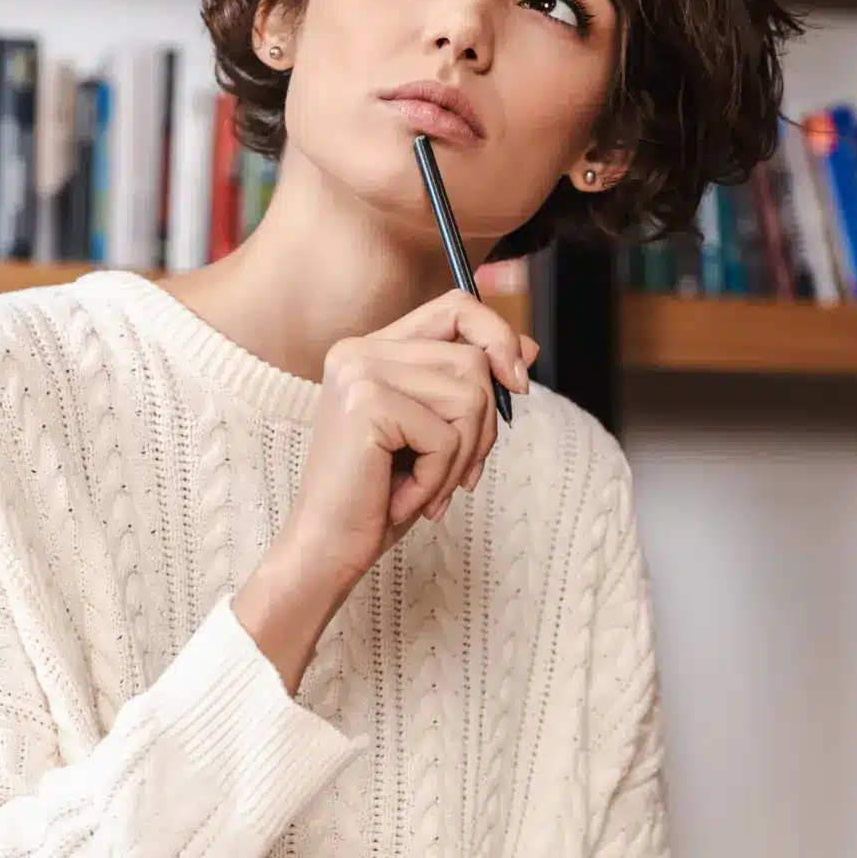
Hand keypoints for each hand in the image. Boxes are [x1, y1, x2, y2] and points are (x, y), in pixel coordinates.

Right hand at [234, 290, 534, 688]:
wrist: (327, 549)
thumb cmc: (380, 497)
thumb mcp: (437, 433)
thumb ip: (473, 385)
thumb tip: (529, 350)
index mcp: (371, 349)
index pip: (455, 308)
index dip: (497, 337)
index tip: (517, 385)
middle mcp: (359, 350)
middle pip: (472, 360)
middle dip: (480, 428)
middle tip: (450, 473)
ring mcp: (359, 372)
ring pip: (469, 397)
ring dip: (460, 458)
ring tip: (423, 487)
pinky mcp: (366, 404)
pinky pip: (447, 436)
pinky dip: (438, 478)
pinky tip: (404, 496)